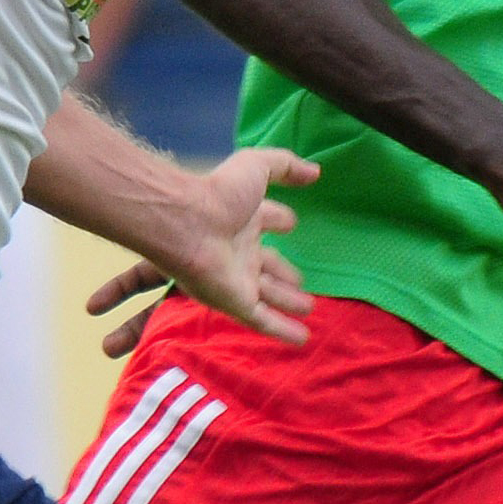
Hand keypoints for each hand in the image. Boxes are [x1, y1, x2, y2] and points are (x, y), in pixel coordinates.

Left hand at [87, 146, 316, 352]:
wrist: (187, 224)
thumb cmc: (219, 193)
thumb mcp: (256, 166)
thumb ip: (285, 165)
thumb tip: (315, 172)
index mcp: (245, 218)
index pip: (268, 220)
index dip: (281, 220)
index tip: (292, 223)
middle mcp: (242, 249)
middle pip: (268, 264)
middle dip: (285, 272)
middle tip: (302, 282)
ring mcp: (239, 279)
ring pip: (269, 294)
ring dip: (287, 301)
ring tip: (309, 308)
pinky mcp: (237, 302)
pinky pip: (264, 319)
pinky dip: (283, 330)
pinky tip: (302, 339)